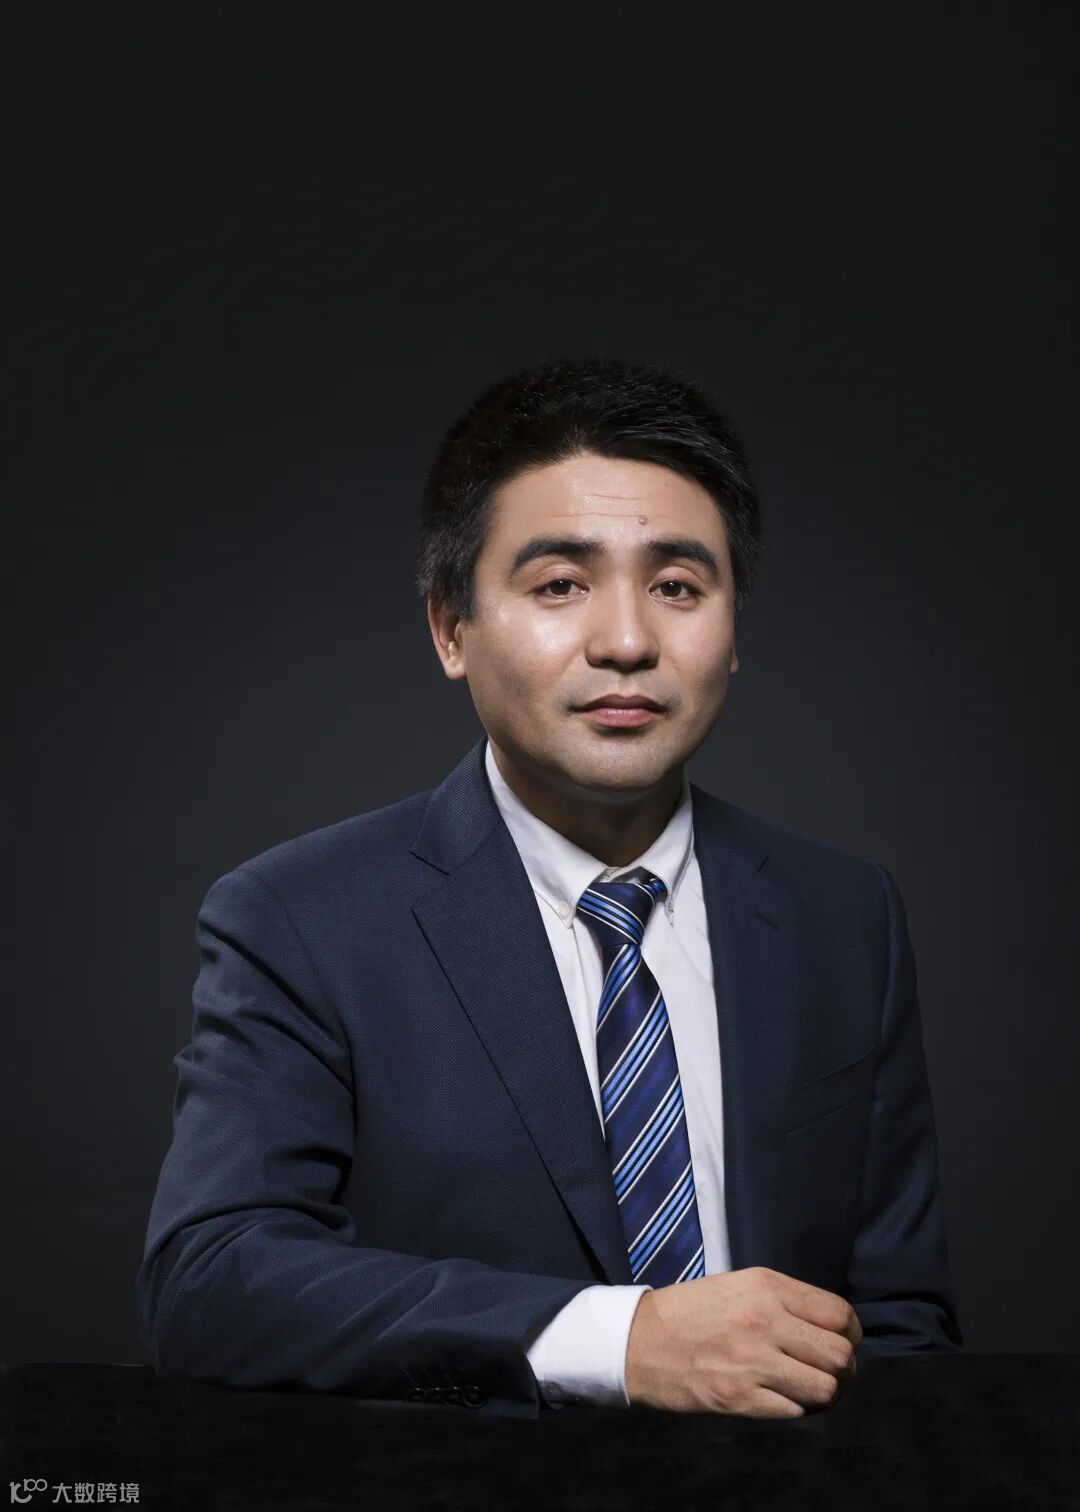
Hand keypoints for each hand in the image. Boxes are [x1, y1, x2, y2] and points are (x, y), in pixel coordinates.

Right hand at [624, 1266, 861, 1415]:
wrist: (639, 1341)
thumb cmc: (692, 1311)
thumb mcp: (738, 1285)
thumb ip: (784, 1300)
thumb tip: (831, 1326)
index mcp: (766, 1286)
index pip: (839, 1314)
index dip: (851, 1334)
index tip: (844, 1343)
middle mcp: (764, 1320)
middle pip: (840, 1355)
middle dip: (844, 1369)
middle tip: (830, 1372)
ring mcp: (752, 1361)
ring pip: (825, 1389)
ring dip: (824, 1394)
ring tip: (809, 1389)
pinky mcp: (739, 1398)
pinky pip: (795, 1412)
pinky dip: (796, 1409)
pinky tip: (783, 1399)